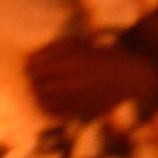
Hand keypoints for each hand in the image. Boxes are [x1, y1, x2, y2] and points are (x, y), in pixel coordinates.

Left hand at [25, 37, 157, 119]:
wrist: (129, 74)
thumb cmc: (100, 55)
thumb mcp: (75, 44)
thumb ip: (51, 50)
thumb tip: (29, 59)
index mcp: (67, 62)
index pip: (33, 67)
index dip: (29, 65)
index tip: (31, 65)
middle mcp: (70, 81)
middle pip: (36, 84)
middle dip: (33, 79)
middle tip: (36, 77)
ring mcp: (76, 98)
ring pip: (43, 100)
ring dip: (38, 93)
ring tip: (41, 89)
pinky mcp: (83, 110)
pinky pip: (56, 112)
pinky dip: (49, 107)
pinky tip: (50, 101)